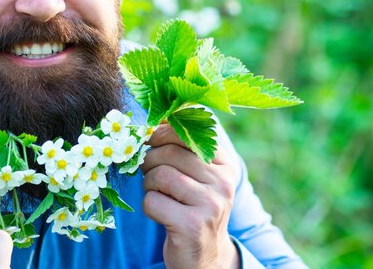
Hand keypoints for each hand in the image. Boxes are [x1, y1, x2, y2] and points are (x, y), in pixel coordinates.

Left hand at [141, 124, 239, 268]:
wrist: (204, 255)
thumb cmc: (191, 206)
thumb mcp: (195, 175)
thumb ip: (181, 148)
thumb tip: (155, 118)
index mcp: (224, 164)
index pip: (187, 134)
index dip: (160, 133)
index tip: (148, 140)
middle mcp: (223, 182)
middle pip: (170, 153)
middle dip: (149, 160)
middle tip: (147, 171)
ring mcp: (211, 204)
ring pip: (160, 176)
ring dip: (148, 184)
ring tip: (156, 192)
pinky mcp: (192, 225)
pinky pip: (153, 201)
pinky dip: (148, 206)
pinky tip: (160, 213)